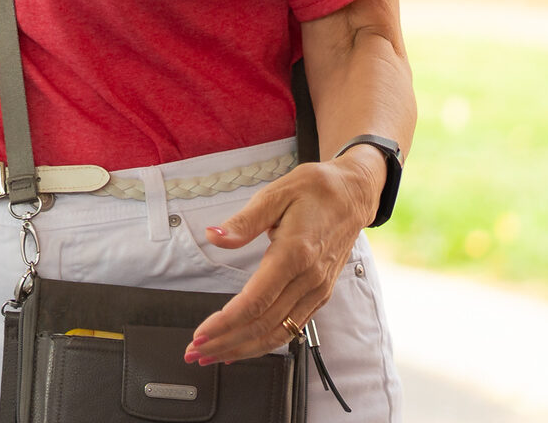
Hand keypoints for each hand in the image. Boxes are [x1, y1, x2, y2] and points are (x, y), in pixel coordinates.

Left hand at [185, 151, 383, 363]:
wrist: (354, 193)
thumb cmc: (314, 191)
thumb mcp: (274, 195)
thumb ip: (243, 221)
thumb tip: (214, 235)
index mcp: (294, 255)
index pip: (255, 301)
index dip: (225, 323)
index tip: (200, 334)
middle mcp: (309, 279)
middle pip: (263, 324)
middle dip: (226, 342)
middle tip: (194, 353)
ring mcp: (317, 290)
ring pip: (279, 332)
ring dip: (243, 348)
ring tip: (213, 355)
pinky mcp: (320, 293)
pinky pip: (292, 326)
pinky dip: (266, 342)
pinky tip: (244, 346)